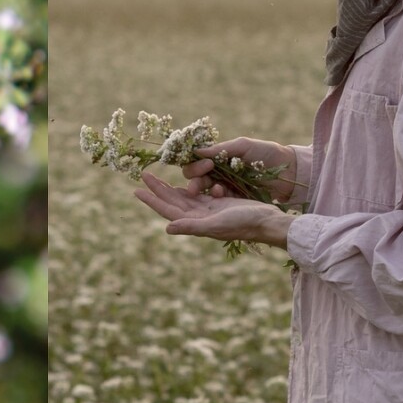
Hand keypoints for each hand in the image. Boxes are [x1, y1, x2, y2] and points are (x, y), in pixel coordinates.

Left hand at [135, 172, 293, 249]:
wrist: (266, 222)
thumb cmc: (243, 224)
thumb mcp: (216, 224)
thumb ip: (191, 226)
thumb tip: (167, 228)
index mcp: (195, 222)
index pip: (168, 209)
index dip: (152, 200)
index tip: (136, 189)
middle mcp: (199, 217)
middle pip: (172, 201)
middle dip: (158, 188)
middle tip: (144, 174)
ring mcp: (209, 210)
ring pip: (184, 197)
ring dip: (170, 187)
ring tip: (157, 177)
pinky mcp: (219, 204)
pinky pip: (199, 194)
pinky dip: (189, 186)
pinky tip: (184, 180)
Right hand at [182, 137, 297, 200]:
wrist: (289, 171)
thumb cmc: (267, 153)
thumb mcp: (243, 146)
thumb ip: (220, 149)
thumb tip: (196, 151)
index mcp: (219, 158)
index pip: (198, 162)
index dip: (196, 165)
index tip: (207, 164)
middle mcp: (219, 172)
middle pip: (197, 178)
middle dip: (195, 181)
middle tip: (197, 184)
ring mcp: (227, 186)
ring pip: (206, 190)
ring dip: (204, 190)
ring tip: (215, 189)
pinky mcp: (235, 199)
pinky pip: (220, 200)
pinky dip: (218, 197)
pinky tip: (222, 193)